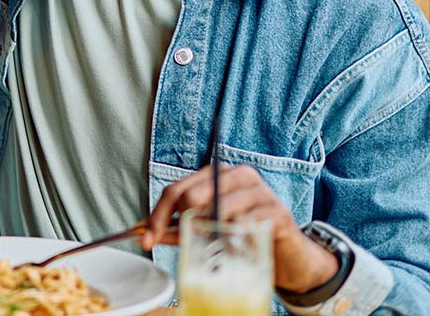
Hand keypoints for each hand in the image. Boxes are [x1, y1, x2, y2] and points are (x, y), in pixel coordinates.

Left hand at [142, 164, 338, 292]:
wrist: (287, 254)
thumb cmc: (243, 236)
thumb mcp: (207, 229)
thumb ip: (177, 227)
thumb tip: (142, 232)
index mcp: (216, 174)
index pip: (176, 190)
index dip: (157, 215)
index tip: (146, 239)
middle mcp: (237, 175)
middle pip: (192, 195)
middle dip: (179, 222)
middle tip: (182, 243)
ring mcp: (259, 190)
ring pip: (217, 209)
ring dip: (211, 233)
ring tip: (217, 245)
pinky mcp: (277, 211)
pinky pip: (246, 223)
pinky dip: (236, 237)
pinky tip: (238, 244)